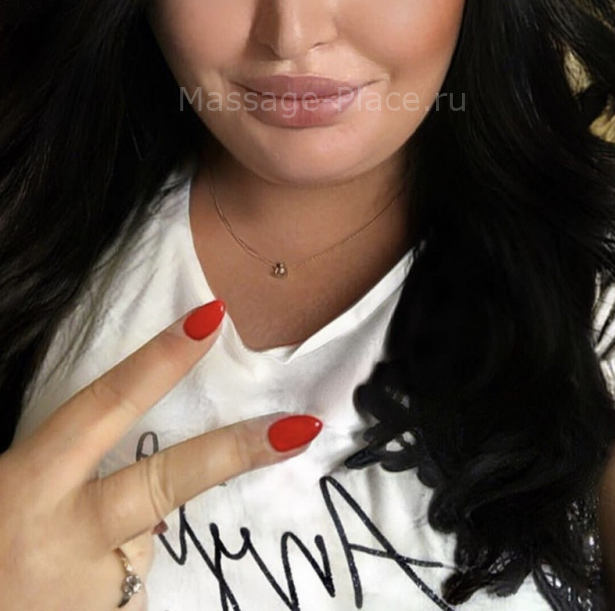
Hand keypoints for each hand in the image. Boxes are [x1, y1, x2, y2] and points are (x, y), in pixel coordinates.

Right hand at [0, 301, 321, 610]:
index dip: (159, 360)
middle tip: (299, 429)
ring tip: (58, 571)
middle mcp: (67, 532)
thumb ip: (66, 469)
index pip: (106, 403)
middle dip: (234, 452)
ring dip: (122, 542)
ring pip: (144, 541)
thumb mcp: (13, 489)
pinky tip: (66, 596)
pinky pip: (127, 586)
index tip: (211, 318)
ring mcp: (92, 587)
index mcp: (33, 480)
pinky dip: (110, 580)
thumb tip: (137, 468)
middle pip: (167, 481)